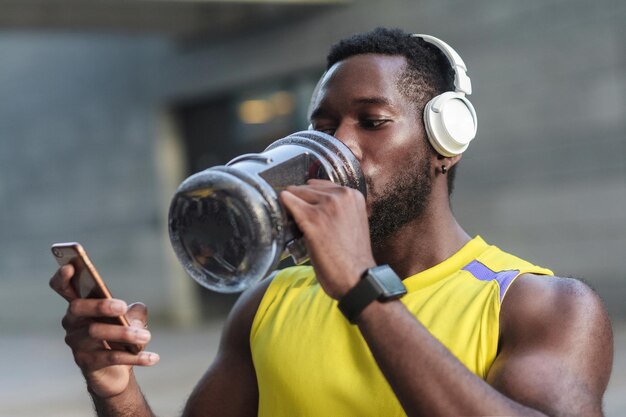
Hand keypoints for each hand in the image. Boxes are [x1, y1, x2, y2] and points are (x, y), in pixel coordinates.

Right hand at [49, 264, 159, 398]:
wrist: (114, 373)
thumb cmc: (119, 337)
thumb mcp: (130, 319)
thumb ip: (135, 311)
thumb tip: (138, 308)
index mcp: (80, 306)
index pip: (62, 287)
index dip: (63, 277)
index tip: (70, 267)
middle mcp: (73, 322)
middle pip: (78, 307)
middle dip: (100, 304)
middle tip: (122, 306)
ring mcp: (77, 343)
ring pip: (96, 332)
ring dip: (124, 333)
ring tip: (146, 335)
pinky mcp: (86, 363)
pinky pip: (111, 357)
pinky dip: (135, 357)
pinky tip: (154, 357)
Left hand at [280, 179, 375, 298]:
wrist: (356, 278)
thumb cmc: (352, 257)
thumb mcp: (352, 222)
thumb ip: (338, 208)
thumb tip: (313, 202)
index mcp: (353, 195)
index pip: (321, 185)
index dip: (311, 198)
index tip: (306, 208)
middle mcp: (340, 196)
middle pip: (306, 188)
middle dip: (300, 201)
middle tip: (298, 218)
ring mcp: (326, 207)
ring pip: (295, 192)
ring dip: (292, 206)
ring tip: (294, 223)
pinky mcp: (311, 219)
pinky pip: (288, 202)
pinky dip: (283, 208)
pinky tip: (283, 218)